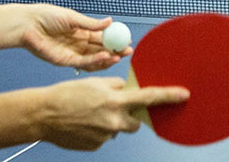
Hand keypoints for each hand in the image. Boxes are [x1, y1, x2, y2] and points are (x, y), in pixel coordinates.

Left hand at [18, 5, 128, 71]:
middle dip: (115, 52)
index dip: (114, 40)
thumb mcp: (72, 18)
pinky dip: (94, 61)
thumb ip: (91, 24)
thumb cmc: (47, 16)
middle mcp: (78, 44)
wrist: (28, 24)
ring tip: (119, 56)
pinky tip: (105, 56)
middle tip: (128, 52)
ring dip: (107, 58)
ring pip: (93, 59)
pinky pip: (82, 63)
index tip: (127, 40)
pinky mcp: (64, 61)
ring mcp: (72, 54)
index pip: (101, 38)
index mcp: (80, 31)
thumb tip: (110, 22)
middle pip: (100, 50)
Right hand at [34, 77, 189, 149]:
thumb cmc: (68, 94)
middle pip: (135, 121)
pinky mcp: (96, 146)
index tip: (184, 95)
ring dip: (111, 121)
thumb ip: (117, 87)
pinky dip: (98, 130)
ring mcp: (105, 135)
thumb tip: (129, 91)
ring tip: (90, 113)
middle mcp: (114, 120)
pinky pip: (104, 137)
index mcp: (115, 100)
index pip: (149, 98)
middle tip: (111, 106)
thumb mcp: (96, 82)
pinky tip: (84, 123)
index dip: (168, 96)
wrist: (44, 114)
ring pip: (117, 128)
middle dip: (128, 114)